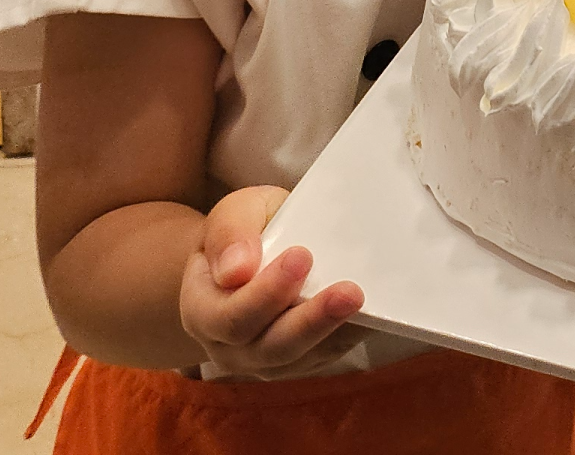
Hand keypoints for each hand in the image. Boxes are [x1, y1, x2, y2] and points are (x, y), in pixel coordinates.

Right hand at [178, 185, 368, 378]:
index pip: (229, 317)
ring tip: (361, 300)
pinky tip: (372, 313)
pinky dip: (349, 336)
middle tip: (348, 291)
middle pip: (270, 347)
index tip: (302, 256)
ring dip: (334, 331)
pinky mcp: (302, 360)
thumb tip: (236, 270)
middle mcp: (230, 346)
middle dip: (311, 320)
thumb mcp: (232, 214)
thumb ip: (229, 233)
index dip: (266, 294)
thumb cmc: (244, 232)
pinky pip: (326, 357)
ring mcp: (267, 358)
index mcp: (202, 309)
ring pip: (301, 357)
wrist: (255, 255)